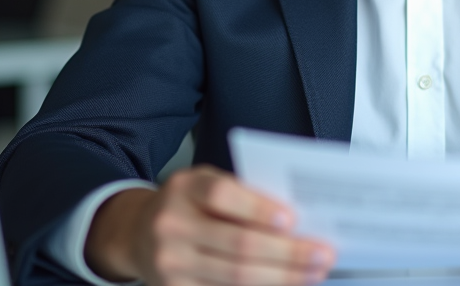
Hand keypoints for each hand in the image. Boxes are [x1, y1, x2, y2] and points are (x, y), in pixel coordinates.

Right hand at [84, 165, 335, 285]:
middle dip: (287, 253)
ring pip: (235, 276)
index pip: (222, 196)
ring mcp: (171, 264)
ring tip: (313, 272)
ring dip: (282, 277)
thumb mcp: (205, 184)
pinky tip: (284, 284)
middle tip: (322, 254)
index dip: (257, 209)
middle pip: (237, 244)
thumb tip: (295, 220)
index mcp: (184, 188)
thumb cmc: (187, 204)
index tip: (291, 220)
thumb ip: (241, 195)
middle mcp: (172, 225)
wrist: (137, 233)